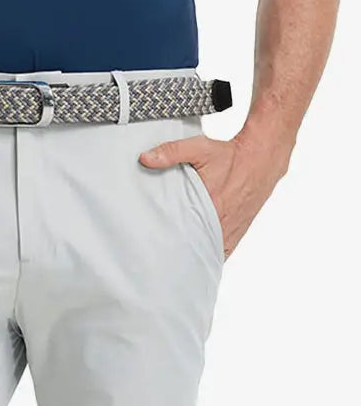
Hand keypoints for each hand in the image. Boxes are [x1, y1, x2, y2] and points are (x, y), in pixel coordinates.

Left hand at [139, 131, 284, 259]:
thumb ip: (171, 152)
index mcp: (211, 206)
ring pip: (209, 251)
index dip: (169, 240)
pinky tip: (196, 256)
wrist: (260, 160)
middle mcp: (222, 223)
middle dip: (178, 249)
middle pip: (195, 245)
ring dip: (194, 252)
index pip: (185, 233)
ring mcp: (231, 230)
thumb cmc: (229, 156)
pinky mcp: (238, 231)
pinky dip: (210, 252)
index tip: (155, 244)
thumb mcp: (199, 149)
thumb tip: (145, 158)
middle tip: (160, 252)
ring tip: (174, 256)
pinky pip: (222, 251)